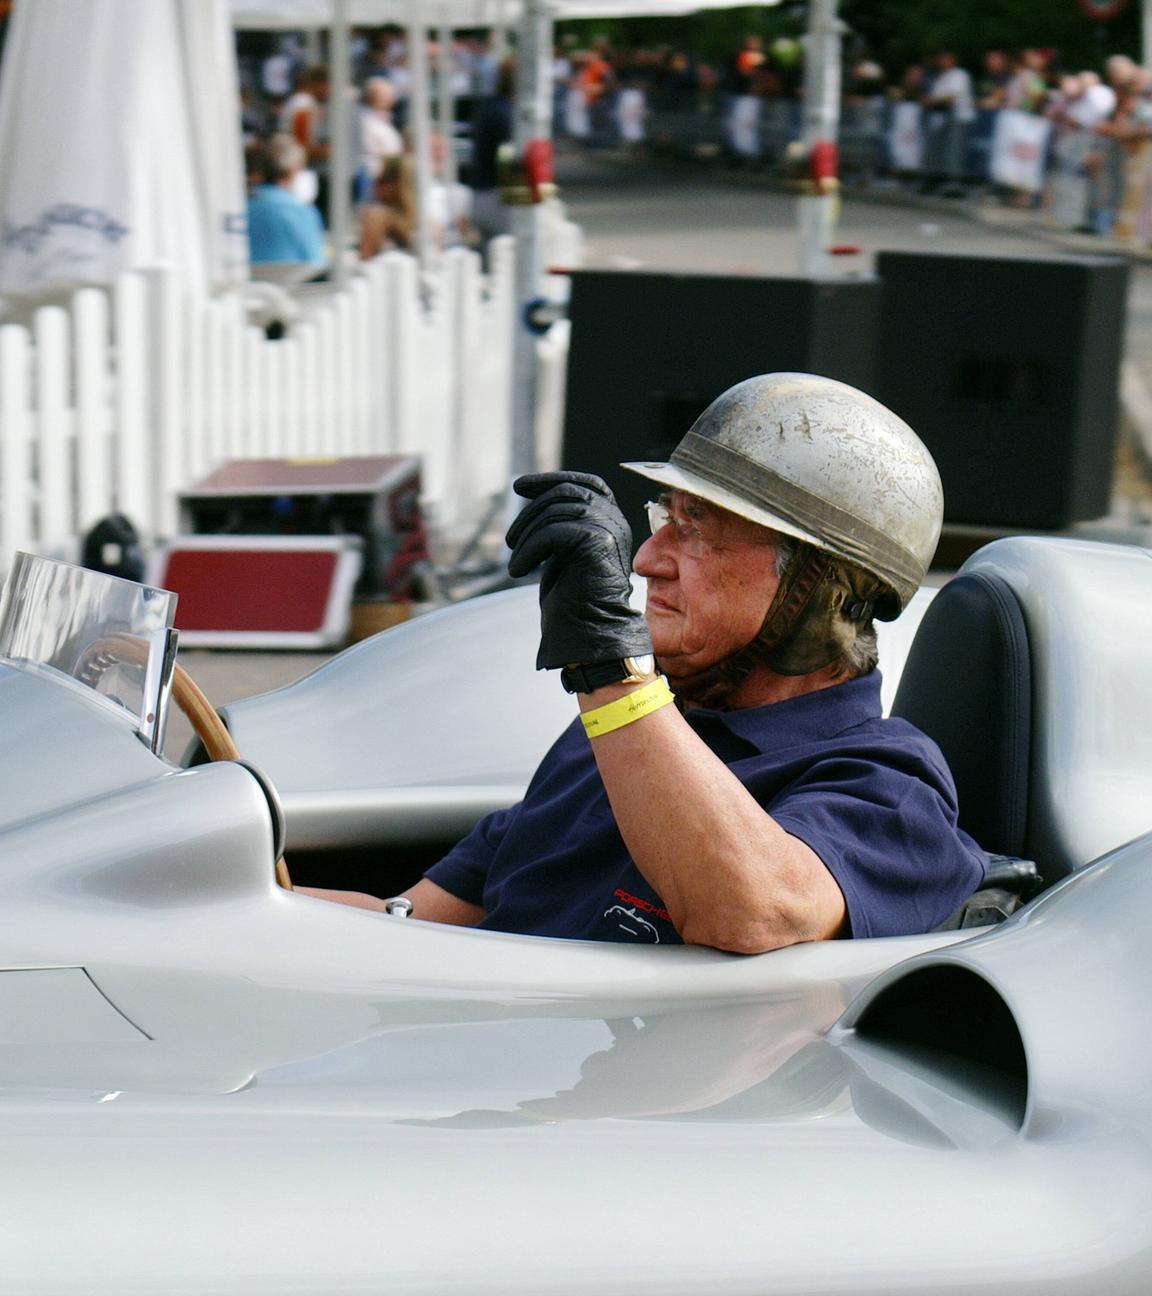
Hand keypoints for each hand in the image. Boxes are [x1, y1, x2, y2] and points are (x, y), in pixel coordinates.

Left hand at [507, 471, 651, 670]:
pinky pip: (552, 533)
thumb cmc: (576, 600)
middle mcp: (615, 520)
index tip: (519, 486)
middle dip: (530, 512)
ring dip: (527, 537)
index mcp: (611, 520)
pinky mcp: (596, 541)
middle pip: (565, 494)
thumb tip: (534, 496)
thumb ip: (559, 523)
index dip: (551, 480)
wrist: (592, 633)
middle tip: (509, 541)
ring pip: (556, 512)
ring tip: (516, 566)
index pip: (585, 484)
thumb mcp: (565, 552)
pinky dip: (529, 551)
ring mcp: (609, 529)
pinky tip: (519, 571)